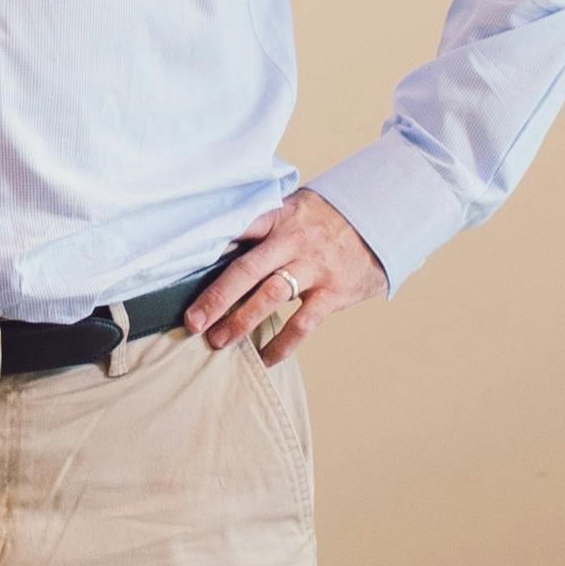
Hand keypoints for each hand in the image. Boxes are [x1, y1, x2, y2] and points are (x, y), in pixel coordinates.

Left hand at [180, 192, 385, 362]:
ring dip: (241, 321)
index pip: (238, 228)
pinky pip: (303, 323)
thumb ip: (262, 224)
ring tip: (218, 341)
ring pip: (270, 297)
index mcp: (279, 217)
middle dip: (216, 298)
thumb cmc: (327, 218)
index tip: (179, 265)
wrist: (384, 219)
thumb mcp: (296, 207)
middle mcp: (294, 241)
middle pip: (246, 270)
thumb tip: (218, 245)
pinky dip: (282, 343)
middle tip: (192, 321)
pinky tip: (264, 358)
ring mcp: (315, 267)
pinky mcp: (334, 291)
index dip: (209, 245)